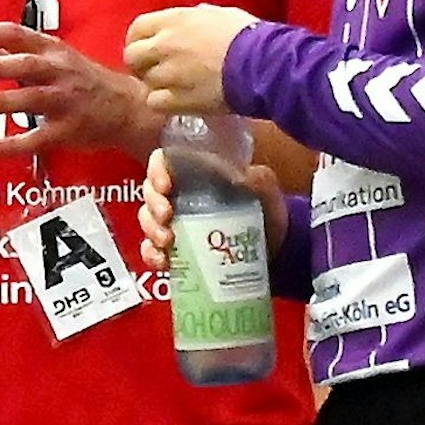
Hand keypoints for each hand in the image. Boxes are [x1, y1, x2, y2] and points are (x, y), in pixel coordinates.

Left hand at [0, 21, 160, 159]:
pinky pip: (38, 139)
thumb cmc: (80, 78)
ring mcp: (66, 102)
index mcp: (52, 51)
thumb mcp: (49, 57)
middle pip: (26, 66)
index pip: (17, 35)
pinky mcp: (69, 130)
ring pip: (31, 100)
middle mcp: (59, 72)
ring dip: (0, 103)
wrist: (127, 107)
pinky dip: (13, 146)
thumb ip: (5, 50)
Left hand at [123, 5, 257, 113]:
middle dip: (140, 64)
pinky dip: (162, 102)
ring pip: (144, 81)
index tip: (147, 47)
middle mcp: (165, 45)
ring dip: (155, 84)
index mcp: (174, 20)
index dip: (138, 39)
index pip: (137, 28)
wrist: (262, 64)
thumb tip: (191, 20)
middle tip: (155, 70)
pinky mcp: (177, 99)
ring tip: (174, 87)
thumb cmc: (248, 35)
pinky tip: (177, 101)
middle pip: (132, 56)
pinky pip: (154, 102)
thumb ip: (197, 17)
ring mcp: (168, 73)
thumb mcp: (219, 14)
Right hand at [137, 148, 287, 269]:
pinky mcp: (178, 251)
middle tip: (166, 217)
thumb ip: (259, 179)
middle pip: (149, 192)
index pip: (164, 162)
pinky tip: (162, 262)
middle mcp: (181, 196)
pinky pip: (152, 250)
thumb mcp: (267, 189)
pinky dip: (151, 255)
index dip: (156, 170)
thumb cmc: (268, 212)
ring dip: (151, 230)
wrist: (278, 252)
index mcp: (196, 173)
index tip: (165, 186)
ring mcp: (177, 224)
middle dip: (152, 204)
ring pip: (147, 220)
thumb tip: (245, 177)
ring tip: (167, 242)